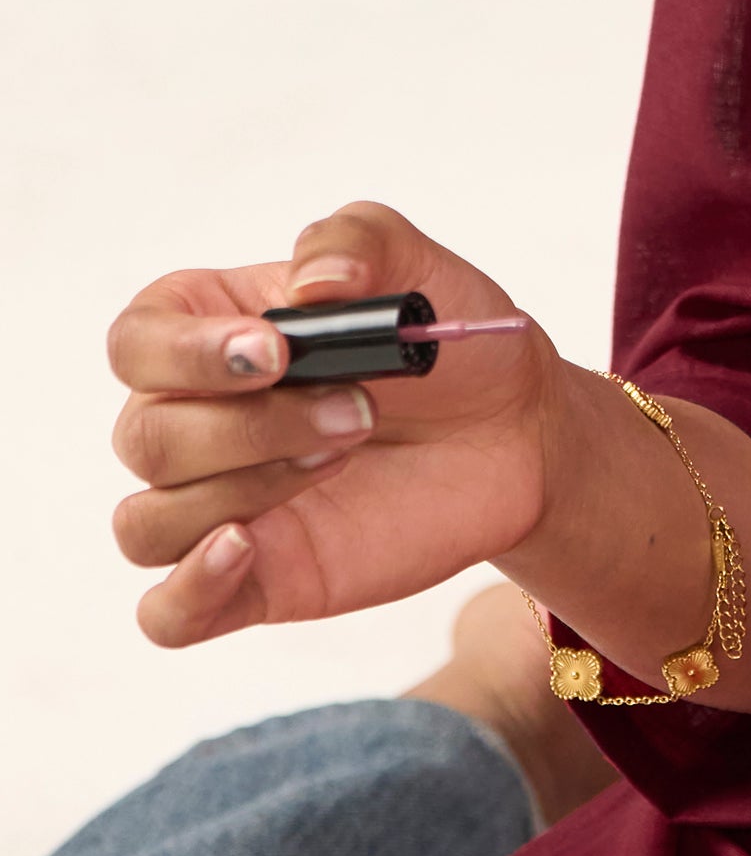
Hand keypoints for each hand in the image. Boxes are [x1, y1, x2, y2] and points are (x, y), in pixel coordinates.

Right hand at [108, 206, 561, 649]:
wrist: (510, 428)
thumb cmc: (444, 340)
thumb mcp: (412, 263)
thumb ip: (354, 242)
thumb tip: (312, 284)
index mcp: (210, 332)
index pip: (136, 343)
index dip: (187, 352)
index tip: (276, 351)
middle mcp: (197, 419)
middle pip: (147, 437)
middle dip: (253, 425)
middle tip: (358, 409)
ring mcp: (216, 504)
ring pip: (148, 520)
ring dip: (243, 490)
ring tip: (340, 455)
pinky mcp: (253, 577)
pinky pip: (168, 612)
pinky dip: (188, 589)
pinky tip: (242, 550)